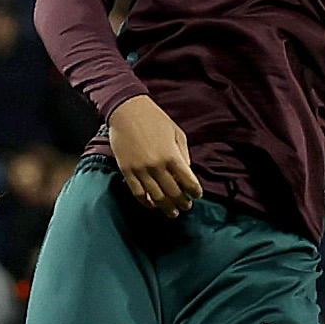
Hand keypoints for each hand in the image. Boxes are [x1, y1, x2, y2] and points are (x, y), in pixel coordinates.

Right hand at [106, 95, 198, 213]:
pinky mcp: (127, 171)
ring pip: (156, 197)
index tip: (197, 195)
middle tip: (186, 206)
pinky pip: (137, 193)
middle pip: (173, 192)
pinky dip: (146, 202)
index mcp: (172, 156)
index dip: (195, 192)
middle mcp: (157, 166)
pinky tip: (152, 205)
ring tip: (172, 212)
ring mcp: (141, 170)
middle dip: (182, 202)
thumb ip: (183, 154)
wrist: (127, 111)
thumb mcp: (177, 133)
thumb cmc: (155, 119)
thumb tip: (187, 173)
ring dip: (166, 207)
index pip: (188, 181)